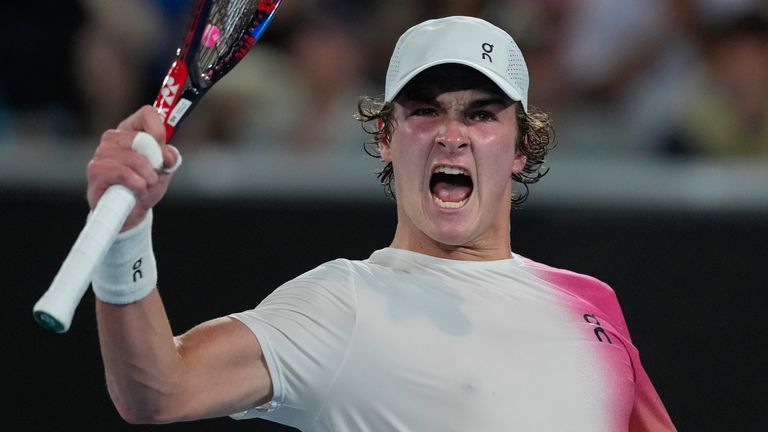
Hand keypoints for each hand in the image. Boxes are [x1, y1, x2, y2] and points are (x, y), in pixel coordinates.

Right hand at [87, 105, 180, 230]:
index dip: (159, 131)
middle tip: (155, 176)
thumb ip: (169, 158)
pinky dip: (138, 185)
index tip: (162, 150)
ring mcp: (102, 152)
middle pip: (143, 139)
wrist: (129, 213)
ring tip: (146, 186)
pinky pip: (124, 173)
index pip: (147, 113)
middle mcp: (113, 137)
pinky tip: (138, 192)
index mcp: (131, 131)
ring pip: (136, 159)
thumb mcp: (164, 171)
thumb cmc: (145, 187)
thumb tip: (167, 154)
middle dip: (156, 162)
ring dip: (148, 178)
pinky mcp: (96, 170)